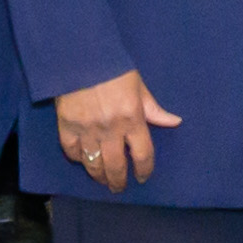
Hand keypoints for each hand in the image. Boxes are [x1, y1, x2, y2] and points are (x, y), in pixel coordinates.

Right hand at [55, 67, 177, 191]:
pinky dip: (77, 159)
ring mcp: (87, 130)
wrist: (80, 54)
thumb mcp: (139, 87)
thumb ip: (154, 109)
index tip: (142, 177)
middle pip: (116, 166)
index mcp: (132, 118)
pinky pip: (72, 152)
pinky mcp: (66, 127)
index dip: (144, 170)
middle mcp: (111, 129)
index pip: (142, 154)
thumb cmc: (113, 68)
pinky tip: (82, 159)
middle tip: (119, 187)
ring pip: (93, 164)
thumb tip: (175, 122)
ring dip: (99, 176)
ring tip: (102, 179)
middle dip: (119, 181)